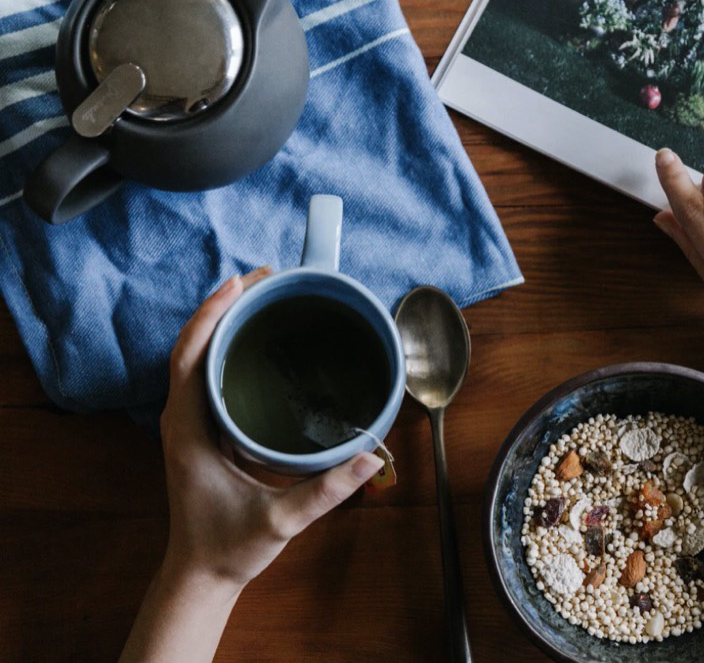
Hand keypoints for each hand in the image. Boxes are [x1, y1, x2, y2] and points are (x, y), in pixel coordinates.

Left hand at [158, 267, 383, 589]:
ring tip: (264, 296)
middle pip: (193, 346)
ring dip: (226, 323)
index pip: (190, 357)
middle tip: (267, 278)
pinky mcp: (203, 431)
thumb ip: (326, 491)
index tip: (241, 283)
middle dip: (225, 306)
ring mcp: (190, 424)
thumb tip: (371, 457)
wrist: (201, 574)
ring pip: (198, 357)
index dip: (211, 315)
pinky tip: (258, 340)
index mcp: (189, 431)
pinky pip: (209, 375)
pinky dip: (228, 348)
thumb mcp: (280, 520)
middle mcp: (183, 420)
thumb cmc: (229, 547)